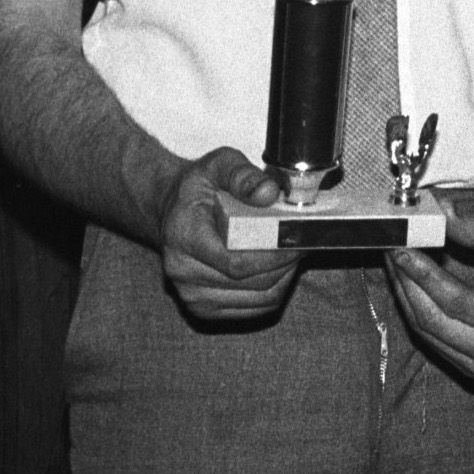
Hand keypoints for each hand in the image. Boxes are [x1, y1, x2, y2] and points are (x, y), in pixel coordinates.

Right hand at [159, 146, 300, 319]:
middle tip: (302, 242)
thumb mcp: (219, 165)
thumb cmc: (197, 188)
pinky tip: (278, 268)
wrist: (171, 210)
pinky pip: (252, 309)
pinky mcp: (203, 308)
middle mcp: (182, 272)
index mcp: (183, 238)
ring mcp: (192, 295)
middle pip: (252, 283)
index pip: (237, 263)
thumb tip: (268, 193)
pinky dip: (274, 291)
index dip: (275, 255)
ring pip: (258, 299)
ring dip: (284, 278)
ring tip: (292, 253)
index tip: (297, 239)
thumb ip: (244, 175)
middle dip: (285, 264)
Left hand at [386, 193, 473, 379]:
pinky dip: (420, 312)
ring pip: (428, 335)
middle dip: (408, 285)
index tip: (402, 249)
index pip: (457, 303)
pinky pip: (435, 341)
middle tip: (393, 253)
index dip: (424, 275)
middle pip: (435, 322)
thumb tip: (439, 217)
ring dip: (408, 298)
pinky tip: (413, 287)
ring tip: (399, 266)